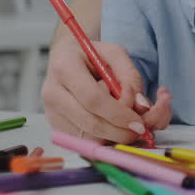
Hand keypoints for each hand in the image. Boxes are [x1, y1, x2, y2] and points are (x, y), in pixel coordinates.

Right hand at [41, 36, 165, 142]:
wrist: (66, 58)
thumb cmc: (92, 55)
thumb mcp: (115, 53)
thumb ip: (131, 75)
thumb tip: (142, 106)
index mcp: (65, 68)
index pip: (93, 99)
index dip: (119, 114)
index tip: (140, 123)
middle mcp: (53, 93)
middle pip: (91, 124)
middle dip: (121, 131)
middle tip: (142, 129)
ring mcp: (52, 113)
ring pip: (89, 138)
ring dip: (115, 136)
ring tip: (128, 121)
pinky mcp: (57, 127)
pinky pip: (85, 142)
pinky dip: (106, 139)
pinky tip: (115, 125)